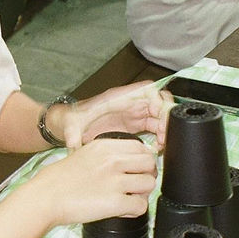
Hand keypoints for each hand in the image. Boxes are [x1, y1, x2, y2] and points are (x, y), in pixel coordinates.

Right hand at [29, 136, 157, 226]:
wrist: (45, 198)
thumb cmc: (57, 180)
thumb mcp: (81, 153)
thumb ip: (104, 155)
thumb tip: (124, 162)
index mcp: (104, 146)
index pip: (141, 148)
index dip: (142, 161)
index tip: (137, 169)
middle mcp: (113, 160)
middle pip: (150, 163)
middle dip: (146, 175)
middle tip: (136, 185)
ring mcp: (116, 181)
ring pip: (149, 184)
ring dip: (142, 193)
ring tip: (128, 198)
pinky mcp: (116, 203)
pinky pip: (141, 206)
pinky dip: (134, 211)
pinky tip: (122, 210)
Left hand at [56, 81, 173, 149]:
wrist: (73, 126)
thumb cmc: (74, 120)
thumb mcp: (72, 126)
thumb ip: (73, 135)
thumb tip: (73, 145)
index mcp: (118, 97)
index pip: (148, 89)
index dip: (158, 100)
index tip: (159, 115)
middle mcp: (130, 103)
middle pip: (159, 102)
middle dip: (166, 117)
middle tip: (164, 135)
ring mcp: (134, 113)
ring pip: (160, 116)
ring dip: (165, 129)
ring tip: (162, 144)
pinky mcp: (136, 124)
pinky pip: (155, 126)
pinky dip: (160, 136)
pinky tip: (157, 147)